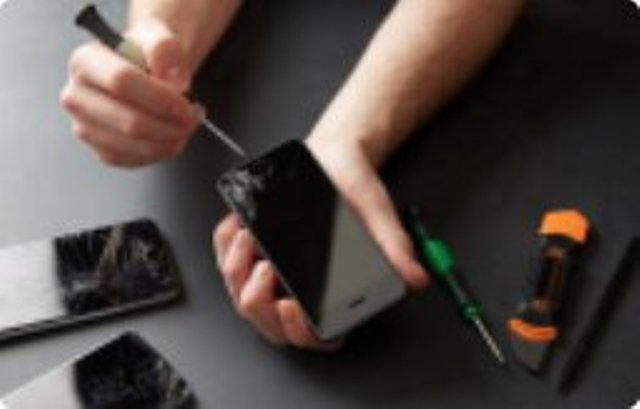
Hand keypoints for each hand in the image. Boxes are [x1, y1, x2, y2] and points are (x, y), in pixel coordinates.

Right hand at [60, 19, 199, 167]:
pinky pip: (134, 161)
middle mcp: (77, 97)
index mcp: (85, 62)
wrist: (143, 71)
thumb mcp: (158, 38)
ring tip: (184, 125)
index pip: (122, 82)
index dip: (160, 98)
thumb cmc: (145, 57)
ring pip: (133, 146)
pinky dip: (160, 152)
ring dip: (169, 141)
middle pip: (129, 122)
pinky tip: (171, 137)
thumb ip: (166, 49)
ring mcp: (86, 127)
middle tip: (191, 118)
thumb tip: (173, 80)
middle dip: (169, 125)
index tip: (186, 105)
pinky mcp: (101, 150)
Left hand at [212, 138, 428, 349]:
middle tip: (266, 273)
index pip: (310, 333)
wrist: (333, 158)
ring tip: (251, 242)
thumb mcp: (377, 216)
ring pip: (240, 294)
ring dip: (237, 273)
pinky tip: (240, 229)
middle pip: (266, 320)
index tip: (294, 308)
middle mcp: (296, 284)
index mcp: (328, 289)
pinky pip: (226, 259)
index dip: (298, 332)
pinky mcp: (251, 247)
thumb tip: (414, 277)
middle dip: (258, 304)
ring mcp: (270, 269)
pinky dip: (226, 247)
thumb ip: (394, 248)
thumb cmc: (351, 191)